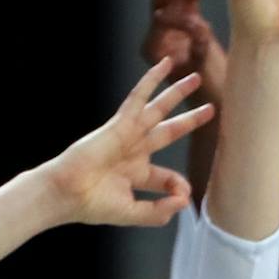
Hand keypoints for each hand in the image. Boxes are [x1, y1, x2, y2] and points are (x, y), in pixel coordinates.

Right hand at [46, 59, 213, 227]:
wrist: (68, 193)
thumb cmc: (93, 204)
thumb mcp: (132, 214)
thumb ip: (159, 211)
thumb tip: (186, 200)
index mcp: (137, 175)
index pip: (168, 176)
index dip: (180, 187)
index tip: (184, 196)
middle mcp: (135, 152)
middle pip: (169, 132)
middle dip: (190, 121)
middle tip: (210, 109)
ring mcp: (128, 136)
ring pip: (158, 110)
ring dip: (176, 93)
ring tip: (195, 78)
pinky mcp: (120, 124)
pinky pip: (139, 97)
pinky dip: (151, 80)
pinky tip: (165, 65)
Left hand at [142, 0, 227, 104]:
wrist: (217, 99)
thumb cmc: (208, 91)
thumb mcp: (203, 69)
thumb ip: (197, 47)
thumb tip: (197, 24)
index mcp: (153, 49)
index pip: (159, 18)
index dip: (176, 9)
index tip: (195, 6)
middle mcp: (158, 36)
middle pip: (162, 3)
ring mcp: (171, 28)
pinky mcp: (185, 23)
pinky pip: (186, 1)